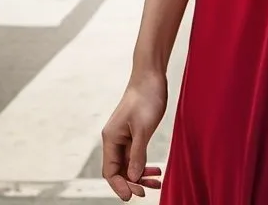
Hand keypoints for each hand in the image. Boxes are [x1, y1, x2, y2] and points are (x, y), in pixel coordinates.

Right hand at [102, 70, 168, 199]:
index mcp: (111, 138)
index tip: (133, 196)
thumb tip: (134, 177)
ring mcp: (124, 136)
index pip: (110, 171)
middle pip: (120, 170)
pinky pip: (137, 155)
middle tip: (148, 191)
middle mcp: (114, 139)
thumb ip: (138, 153)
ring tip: (157, 182)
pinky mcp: (135, 132)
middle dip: (132, 183)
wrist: (151, 74)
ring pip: (130, 164)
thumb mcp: (143, 128)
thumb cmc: (146, 97)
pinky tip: (156, 170)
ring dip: (141, 175)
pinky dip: (145, 164)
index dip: (120, 186)